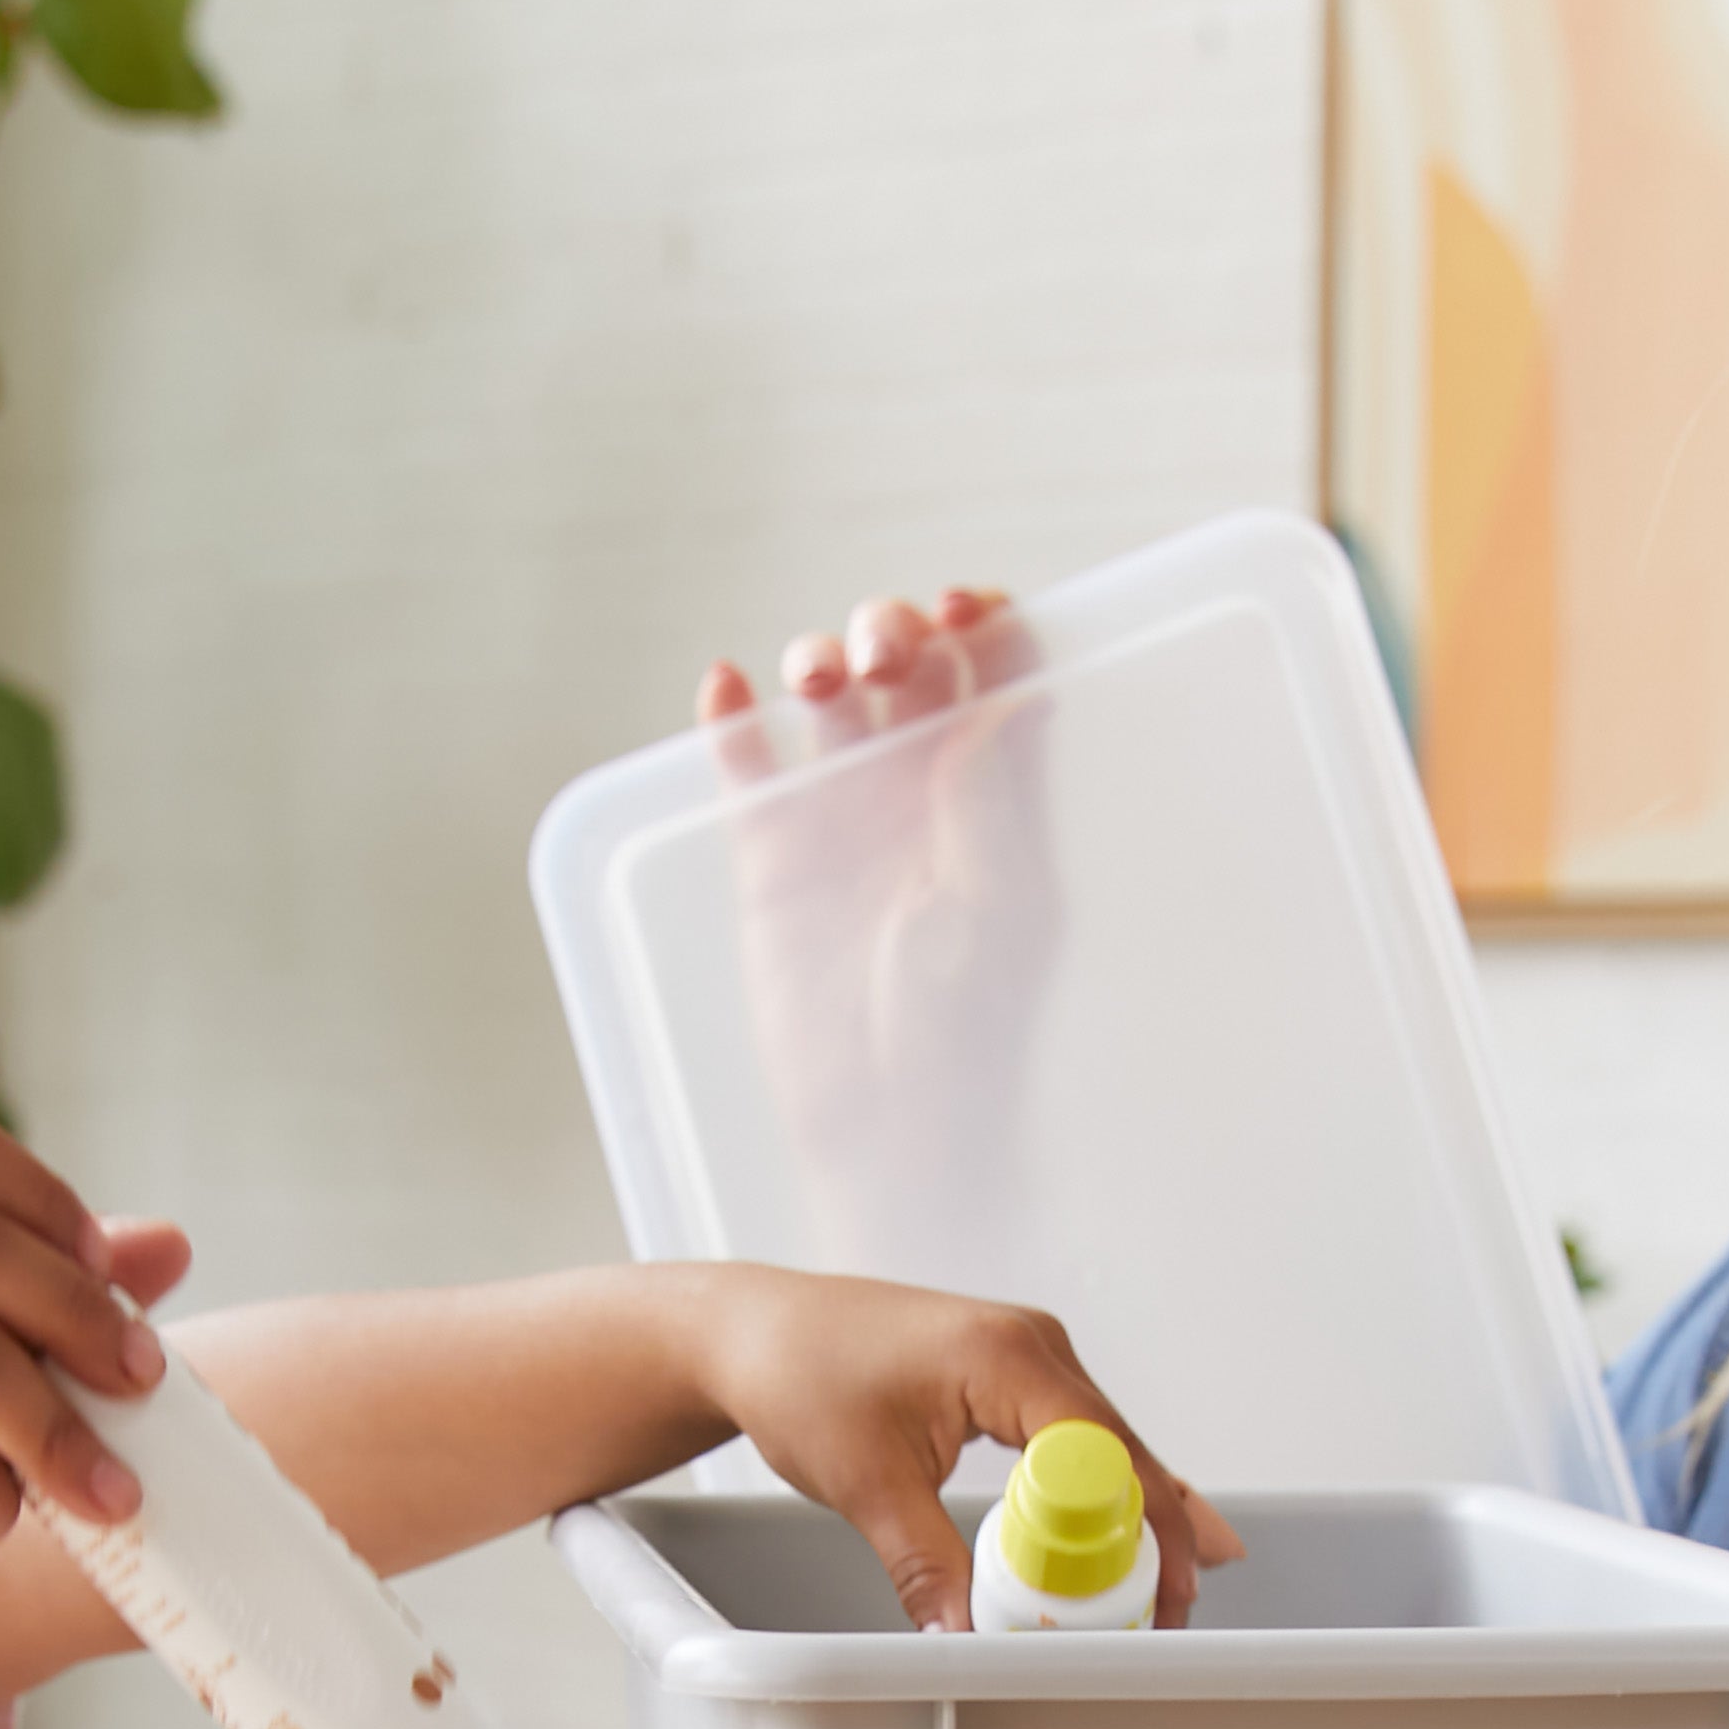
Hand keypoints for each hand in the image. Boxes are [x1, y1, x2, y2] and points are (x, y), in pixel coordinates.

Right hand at [685, 589, 1062, 1291]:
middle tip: (881, 654)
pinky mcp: (772, 851)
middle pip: (906, 660)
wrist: (884, 1117)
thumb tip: (998, 699)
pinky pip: (747, 762)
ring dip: (818, 655)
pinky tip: (731, 689)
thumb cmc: (962, 1027)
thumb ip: (991, 802)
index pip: (994, 666)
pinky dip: (733, 715)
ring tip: (814, 676)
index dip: (979, 620)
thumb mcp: (996, 909)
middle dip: (892, 627)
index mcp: (990, 790)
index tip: (960, 612)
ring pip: (827, 694)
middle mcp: (916, 785)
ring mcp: (842, 812)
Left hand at [687, 1266, 1239, 1628]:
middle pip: (1121, 1451)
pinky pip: (1075, 1439)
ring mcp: (1026, 1355)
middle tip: (1173, 1609)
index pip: (1102, 1454)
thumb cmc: (800, 1373)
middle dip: (1153, 1532)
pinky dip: (1094, 1493)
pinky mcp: (1011, 1375)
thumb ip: (925, 1566)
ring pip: (1104, 1447)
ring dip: (1127, 1515)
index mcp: (1005, 1356)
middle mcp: (1031, 1345)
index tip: (1158, 1592)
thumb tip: (964, 1635)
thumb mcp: (867, 1484)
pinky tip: (1122, 1536)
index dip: (1140, 1528)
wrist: (756, 1334)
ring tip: (1158, 1589)